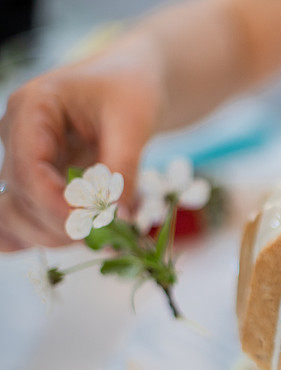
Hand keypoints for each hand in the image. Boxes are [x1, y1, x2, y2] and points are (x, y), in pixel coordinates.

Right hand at [0, 45, 161, 250]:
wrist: (135, 83)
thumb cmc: (133, 90)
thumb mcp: (134, 122)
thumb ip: (123, 169)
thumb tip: (118, 220)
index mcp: (32, 109)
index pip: (28, 169)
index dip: (56, 205)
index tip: (94, 226)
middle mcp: (18, 137)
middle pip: (18, 198)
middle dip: (60, 226)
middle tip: (111, 239)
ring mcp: (25, 161)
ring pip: (17, 215)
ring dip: (56, 236)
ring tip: (108, 240)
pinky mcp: (40, 182)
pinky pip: (23, 217)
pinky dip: (44, 236)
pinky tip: (71, 245)